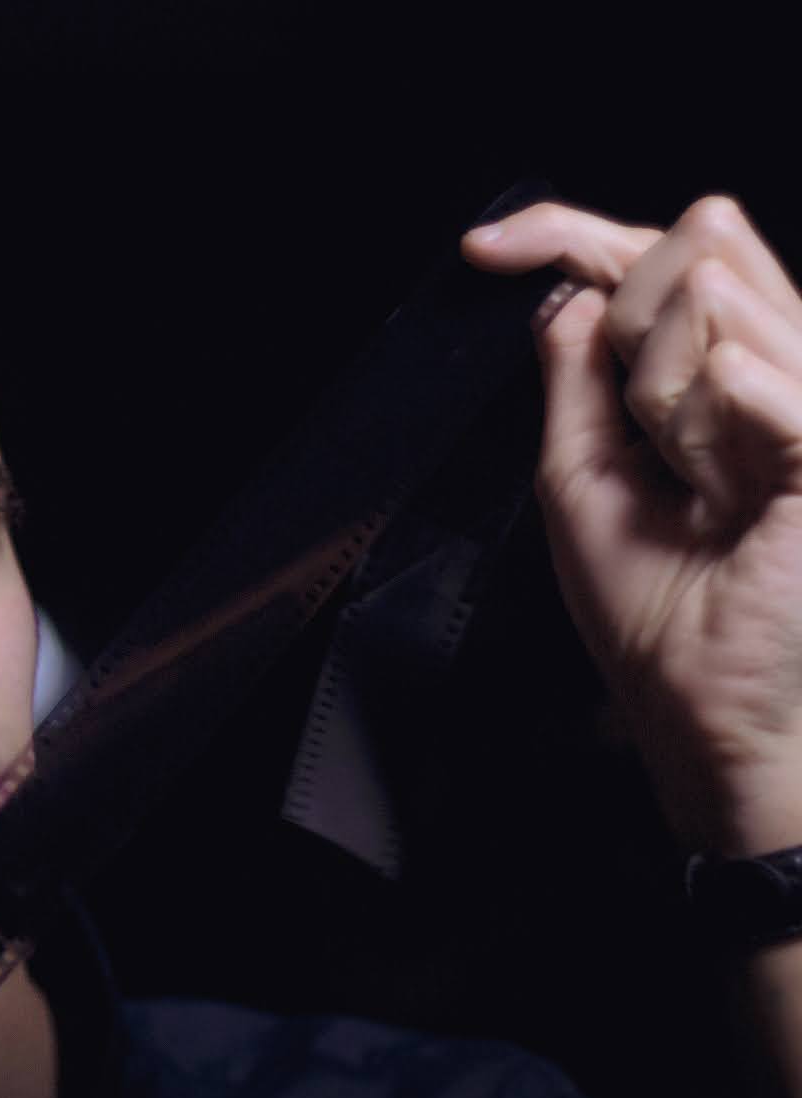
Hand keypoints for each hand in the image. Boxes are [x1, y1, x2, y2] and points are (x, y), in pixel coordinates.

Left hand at [462, 196, 801, 855]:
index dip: (563, 230)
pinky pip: (746, 369)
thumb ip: (576, 376)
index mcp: (722, 373)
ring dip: (658, 401)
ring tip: (694, 487)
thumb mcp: (581, 478)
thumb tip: (567, 286)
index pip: (657, 253)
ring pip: (705, 300)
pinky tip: (721, 487)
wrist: (707, 709)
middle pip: (685, 249)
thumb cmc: (655, 616)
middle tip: (644, 444)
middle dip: (624, 335)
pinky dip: (700, 420)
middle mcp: (778, 365)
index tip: (483, 247)